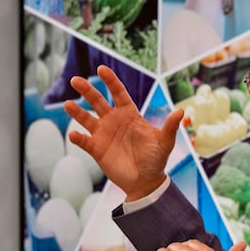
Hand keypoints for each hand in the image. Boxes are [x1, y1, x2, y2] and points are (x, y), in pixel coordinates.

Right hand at [64, 65, 184, 200]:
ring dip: (76, 111)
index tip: (101, 69)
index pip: (118, 93)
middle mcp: (113, 121)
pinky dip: (78, 138)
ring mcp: (103, 134)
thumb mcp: (164, 142)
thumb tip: (182, 112)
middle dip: (87, 90)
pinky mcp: (97, 149)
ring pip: (86, 118)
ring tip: (67, 104)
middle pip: (98, 101)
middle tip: (75, 80)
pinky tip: (73, 134)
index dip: (110, 80)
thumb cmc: (156, 159)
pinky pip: (84, 141)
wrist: (146, 181)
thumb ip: (170, 126)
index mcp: (129, 114)